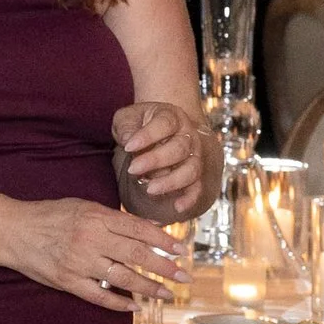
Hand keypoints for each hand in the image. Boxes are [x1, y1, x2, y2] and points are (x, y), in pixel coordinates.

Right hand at [5, 194, 185, 308]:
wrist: (12, 230)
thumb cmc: (49, 215)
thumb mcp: (82, 207)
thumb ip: (113, 218)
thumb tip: (147, 228)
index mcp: (96, 217)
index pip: (139, 230)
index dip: (163, 241)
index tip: (180, 250)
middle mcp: (91, 239)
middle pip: (137, 255)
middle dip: (165, 268)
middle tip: (184, 277)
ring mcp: (80, 262)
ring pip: (123, 278)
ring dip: (149, 288)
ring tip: (166, 294)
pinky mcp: (68, 281)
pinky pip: (99, 295)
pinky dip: (119, 303)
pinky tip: (134, 307)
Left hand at [113, 97, 214, 213]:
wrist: (160, 128)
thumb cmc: (139, 123)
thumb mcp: (127, 117)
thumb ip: (126, 126)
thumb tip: (128, 140)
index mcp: (172, 117)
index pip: (164, 124)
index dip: (147, 136)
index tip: (128, 146)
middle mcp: (188, 136)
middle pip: (179, 148)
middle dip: (156, 160)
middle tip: (133, 169)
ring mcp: (195, 155)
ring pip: (191, 169)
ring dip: (171, 181)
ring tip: (149, 189)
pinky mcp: (195, 174)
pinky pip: (197, 187)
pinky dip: (190, 198)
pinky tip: (177, 207)